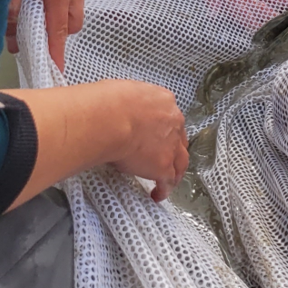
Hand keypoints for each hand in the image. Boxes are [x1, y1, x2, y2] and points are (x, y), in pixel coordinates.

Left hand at [8, 0, 84, 70]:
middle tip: (29, 37)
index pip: (61, 30)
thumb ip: (11, 17)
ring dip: (54, 16)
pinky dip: (54, 1)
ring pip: (72, 6)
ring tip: (28, 14)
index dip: (56, 53)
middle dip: (56, 33)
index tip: (54, 71)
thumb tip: (14, 42)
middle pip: (74, 22)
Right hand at [107, 81, 189, 199]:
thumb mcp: (123, 92)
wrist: (110, 118)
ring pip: (180, 162)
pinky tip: (158, 195)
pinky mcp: (163, 166)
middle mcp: (173, 122)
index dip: (163, 127)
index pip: (169, 116)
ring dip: (176, 172)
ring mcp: (171, 145)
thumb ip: (129, 102)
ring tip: (169, 181)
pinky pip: (167, 181)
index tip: (155, 134)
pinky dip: (164, 189)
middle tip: (166, 158)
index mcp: (164, 101)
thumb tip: (117, 107)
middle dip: (174, 149)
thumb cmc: (107, 102)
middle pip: (180, 139)